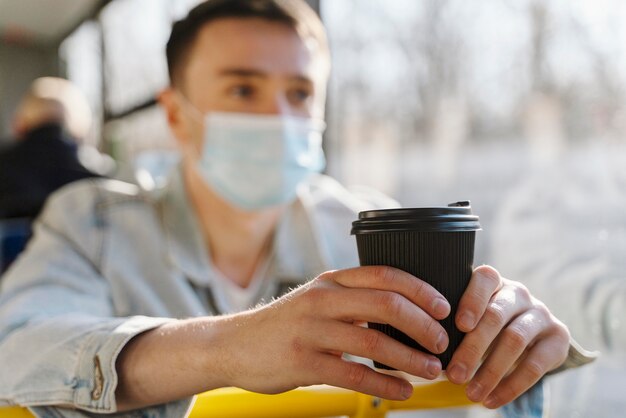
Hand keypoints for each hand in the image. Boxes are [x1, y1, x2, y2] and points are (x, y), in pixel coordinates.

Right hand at [214, 266, 451, 399]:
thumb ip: (352, 300)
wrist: (233, 345)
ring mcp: (310, 331)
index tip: (443, 307)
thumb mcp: (316, 299)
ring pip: (373, 342)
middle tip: (441, 343)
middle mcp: (322, 300)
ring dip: (410, 359)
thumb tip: (403, 312)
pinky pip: (353, 375)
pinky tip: (401, 391)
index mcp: (330, 281)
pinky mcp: (302, 363)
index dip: (420, 289)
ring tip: (431, 370)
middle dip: (423, 325)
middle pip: (386, 305)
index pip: (384, 275)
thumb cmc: (284, 323)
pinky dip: (384, 385)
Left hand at [446, 265, 569, 408]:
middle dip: (473, 348)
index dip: (472, 300)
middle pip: (497, 316)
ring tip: (471, 394)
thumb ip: (455, 323)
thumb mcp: (472, 316)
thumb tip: (427, 349)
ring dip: (491, 372)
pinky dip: (511, 386)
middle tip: (454, 375)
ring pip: (515, 340)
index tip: (459, 325)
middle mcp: (519, 293)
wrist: (532, 331)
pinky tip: (492, 400)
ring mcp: (541, 314)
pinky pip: (535, 365)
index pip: (485, 279)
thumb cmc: (486, 322)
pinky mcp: (558, 338)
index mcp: (494, 282)